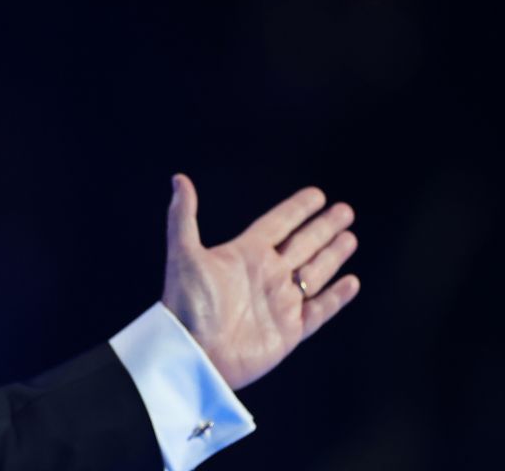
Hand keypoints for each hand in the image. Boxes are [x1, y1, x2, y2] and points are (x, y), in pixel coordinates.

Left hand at [160, 173, 359, 389]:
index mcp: (245, 254)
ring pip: (315, 273)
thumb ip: (183, 216)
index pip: (277, 224)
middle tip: (345, 210)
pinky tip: (351, 281)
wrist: (193, 352)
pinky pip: (319, 310)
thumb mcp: (183, 253)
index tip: (317, 194)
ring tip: (350, 237)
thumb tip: (178, 178)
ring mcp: (279, 302)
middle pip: (302, 244)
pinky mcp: (289, 330)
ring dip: (333, 255)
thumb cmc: (186, 303)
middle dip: (323, 228)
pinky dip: (336, 297)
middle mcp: (266, 275)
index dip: (297, 210)